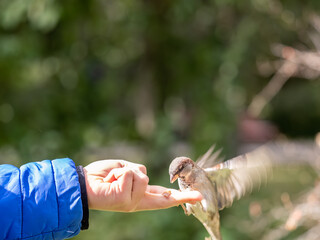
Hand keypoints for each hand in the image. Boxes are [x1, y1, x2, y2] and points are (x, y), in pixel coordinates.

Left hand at [84, 160, 201, 211]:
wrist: (81, 185)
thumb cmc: (100, 177)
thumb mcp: (122, 169)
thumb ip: (136, 172)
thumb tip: (142, 174)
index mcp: (138, 194)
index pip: (162, 195)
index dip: (179, 196)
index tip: (195, 197)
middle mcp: (138, 200)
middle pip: (165, 199)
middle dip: (182, 197)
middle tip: (200, 196)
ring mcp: (133, 202)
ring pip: (141, 176)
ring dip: (125, 170)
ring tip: (113, 177)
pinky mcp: (125, 200)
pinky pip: (129, 174)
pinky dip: (117, 171)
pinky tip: (109, 180)